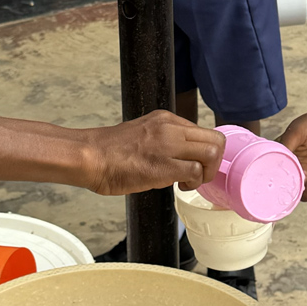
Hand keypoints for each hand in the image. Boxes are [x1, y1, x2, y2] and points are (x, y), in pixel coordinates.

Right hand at [83, 111, 224, 195]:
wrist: (90, 156)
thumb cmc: (111, 151)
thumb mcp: (144, 134)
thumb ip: (164, 140)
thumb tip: (180, 156)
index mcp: (166, 119)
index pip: (204, 131)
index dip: (206, 152)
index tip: (198, 164)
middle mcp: (171, 127)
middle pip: (216, 139)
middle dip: (214, 162)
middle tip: (199, 175)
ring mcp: (168, 144)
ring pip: (212, 153)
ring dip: (207, 172)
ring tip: (190, 181)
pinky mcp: (163, 165)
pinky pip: (195, 171)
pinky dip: (193, 182)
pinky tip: (179, 186)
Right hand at [276, 107, 306, 200]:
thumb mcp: (297, 131)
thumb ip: (287, 144)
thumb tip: (277, 159)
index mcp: (279, 152)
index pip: (269, 167)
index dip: (270, 176)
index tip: (273, 181)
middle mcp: (288, 163)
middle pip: (281, 181)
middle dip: (283, 187)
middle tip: (288, 186)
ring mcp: (301, 170)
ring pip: (295, 188)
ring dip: (297, 191)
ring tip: (302, 184)